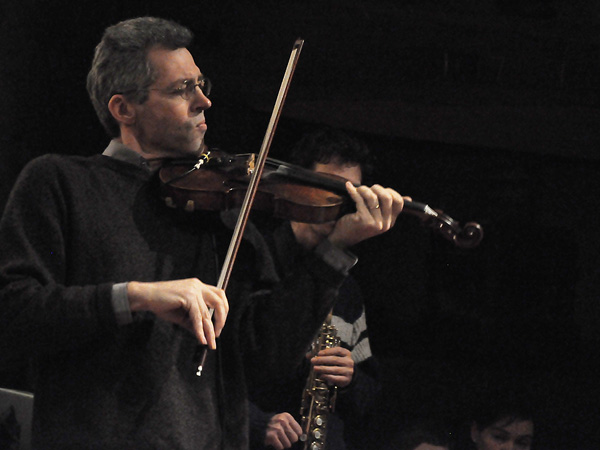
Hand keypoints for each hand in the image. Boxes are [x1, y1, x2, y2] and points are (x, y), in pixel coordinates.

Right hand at [127, 278, 228, 348]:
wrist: (145, 297)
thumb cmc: (162, 304)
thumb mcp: (182, 314)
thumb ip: (194, 322)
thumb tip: (205, 335)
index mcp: (198, 286)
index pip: (219, 296)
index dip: (223, 311)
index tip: (220, 325)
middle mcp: (198, 286)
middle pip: (219, 302)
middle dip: (221, 320)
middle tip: (217, 335)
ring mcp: (193, 290)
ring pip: (207, 313)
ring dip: (210, 331)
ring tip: (210, 343)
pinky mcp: (187, 296)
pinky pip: (197, 317)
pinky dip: (200, 330)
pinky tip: (201, 339)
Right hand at [264, 412, 301, 448]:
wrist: (259, 424)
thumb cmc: (274, 423)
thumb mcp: (283, 420)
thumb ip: (292, 426)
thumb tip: (302, 436)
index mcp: (287, 416)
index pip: (299, 431)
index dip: (296, 435)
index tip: (292, 435)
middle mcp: (282, 421)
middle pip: (294, 438)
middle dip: (290, 440)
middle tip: (284, 437)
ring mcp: (277, 429)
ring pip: (288, 444)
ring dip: (283, 443)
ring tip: (279, 439)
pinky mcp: (272, 436)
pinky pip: (280, 447)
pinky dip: (278, 446)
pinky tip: (275, 441)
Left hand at [291, 183, 406, 250]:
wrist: (342, 238)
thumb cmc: (358, 223)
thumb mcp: (375, 216)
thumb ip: (387, 207)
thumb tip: (408, 198)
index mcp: (390, 222)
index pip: (399, 202)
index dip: (390, 191)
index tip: (378, 190)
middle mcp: (385, 224)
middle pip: (387, 197)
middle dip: (376, 188)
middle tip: (366, 188)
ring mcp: (375, 223)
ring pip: (372, 197)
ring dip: (363, 189)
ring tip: (356, 189)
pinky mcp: (364, 221)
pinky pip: (360, 200)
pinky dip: (353, 191)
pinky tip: (348, 187)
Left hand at [310, 346, 353, 387]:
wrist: (347, 376)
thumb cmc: (337, 364)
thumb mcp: (333, 358)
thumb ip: (322, 355)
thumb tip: (308, 355)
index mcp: (346, 353)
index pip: (338, 350)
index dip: (328, 351)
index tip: (319, 353)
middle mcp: (349, 361)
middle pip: (334, 360)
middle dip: (322, 360)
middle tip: (313, 361)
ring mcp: (348, 371)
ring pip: (334, 369)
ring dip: (323, 368)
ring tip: (315, 368)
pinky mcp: (346, 379)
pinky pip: (335, 378)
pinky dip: (327, 376)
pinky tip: (321, 375)